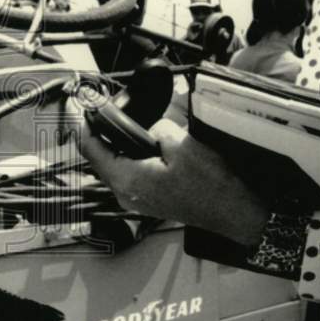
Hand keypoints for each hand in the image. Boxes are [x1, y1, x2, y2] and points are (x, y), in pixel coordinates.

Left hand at [78, 118, 269, 245]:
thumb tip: (150, 128)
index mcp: (127, 180)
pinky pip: (133, 173)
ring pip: (119, 165)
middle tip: (118, 112)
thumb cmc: (211, 186)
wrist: (233, 212)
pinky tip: (155, 147)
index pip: (90, 149)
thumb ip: (157, 129)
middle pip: (102, 158)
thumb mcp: (182, 144)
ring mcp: (138, 200)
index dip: (87, 125)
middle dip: (107, 134)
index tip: (90, 108)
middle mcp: (127, 194)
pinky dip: (137, 157)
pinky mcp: (151, 200)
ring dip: (124, 146)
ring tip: (140, 127)